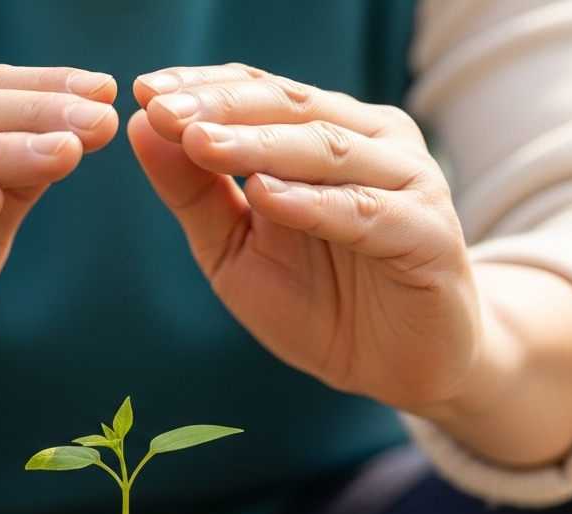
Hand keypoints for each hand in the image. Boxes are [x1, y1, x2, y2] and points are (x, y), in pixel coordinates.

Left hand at [128, 65, 571, 466]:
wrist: (401, 368)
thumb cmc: (319, 301)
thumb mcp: (235, 248)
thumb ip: (195, 192)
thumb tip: (144, 125)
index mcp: (326, 131)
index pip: (259, 91)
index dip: (203, 87)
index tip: (144, 90)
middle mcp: (372, 141)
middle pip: (289, 108)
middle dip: (221, 109)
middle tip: (164, 111)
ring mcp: (406, 183)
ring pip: (326, 150)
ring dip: (259, 146)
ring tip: (200, 144)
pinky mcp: (428, 234)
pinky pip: (364, 212)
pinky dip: (314, 202)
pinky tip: (267, 197)